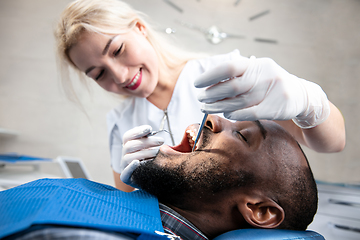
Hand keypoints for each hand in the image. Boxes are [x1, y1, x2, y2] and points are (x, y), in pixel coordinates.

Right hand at [120, 125, 163, 185]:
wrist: (150, 178)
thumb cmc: (151, 160)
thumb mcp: (150, 148)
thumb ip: (148, 139)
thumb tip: (149, 130)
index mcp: (128, 146)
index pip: (127, 136)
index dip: (137, 131)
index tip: (149, 128)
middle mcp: (124, 155)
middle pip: (130, 145)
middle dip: (147, 142)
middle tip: (161, 140)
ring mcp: (124, 166)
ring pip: (130, 157)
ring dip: (144, 153)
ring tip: (157, 152)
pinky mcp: (125, 177)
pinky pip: (126, 172)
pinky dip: (131, 167)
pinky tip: (137, 162)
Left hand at [194, 56, 329, 127]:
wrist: (300, 96)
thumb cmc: (270, 84)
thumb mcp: (257, 72)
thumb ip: (237, 74)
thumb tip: (209, 80)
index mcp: (256, 64)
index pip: (229, 66)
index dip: (210, 75)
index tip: (197, 83)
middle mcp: (264, 75)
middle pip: (231, 86)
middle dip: (211, 93)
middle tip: (200, 98)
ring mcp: (271, 92)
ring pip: (238, 101)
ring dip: (218, 105)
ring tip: (205, 107)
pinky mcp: (275, 108)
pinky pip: (249, 112)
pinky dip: (234, 113)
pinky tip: (225, 113)